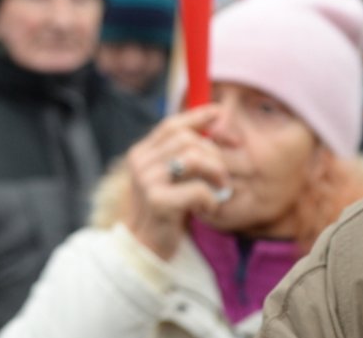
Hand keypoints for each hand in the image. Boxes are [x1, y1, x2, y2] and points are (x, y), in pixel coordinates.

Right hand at [123, 104, 229, 259]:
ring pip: (194, 158)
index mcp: (141, 153)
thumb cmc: (163, 211)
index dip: (197, 116)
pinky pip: (198, 189)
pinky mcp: (158, 201)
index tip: (219, 113)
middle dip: (213, 154)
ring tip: (218, 190)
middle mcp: (140, 162)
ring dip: (215, 174)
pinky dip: (211, 199)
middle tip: (222, 176)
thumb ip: (181, 154)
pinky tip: (208, 209)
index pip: (171, 125)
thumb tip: (212, 123)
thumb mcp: (168, 178)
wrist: (143, 248)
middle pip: (187, 139)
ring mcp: (147, 181)